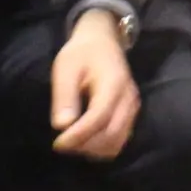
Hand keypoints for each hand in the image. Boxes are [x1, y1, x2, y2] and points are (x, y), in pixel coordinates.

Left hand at [51, 11, 140, 158]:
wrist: (103, 41)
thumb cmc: (81, 53)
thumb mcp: (66, 68)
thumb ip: (64, 96)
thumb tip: (62, 126)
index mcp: (113, 84)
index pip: (98, 118)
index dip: (78, 136)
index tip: (57, 144)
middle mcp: (128, 99)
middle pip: (111, 136)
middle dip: (84, 146)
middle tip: (62, 143)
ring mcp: (133, 107)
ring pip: (117, 142)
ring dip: (94, 149)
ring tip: (74, 142)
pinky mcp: (131, 114)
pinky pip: (120, 140)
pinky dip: (102, 146)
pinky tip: (86, 139)